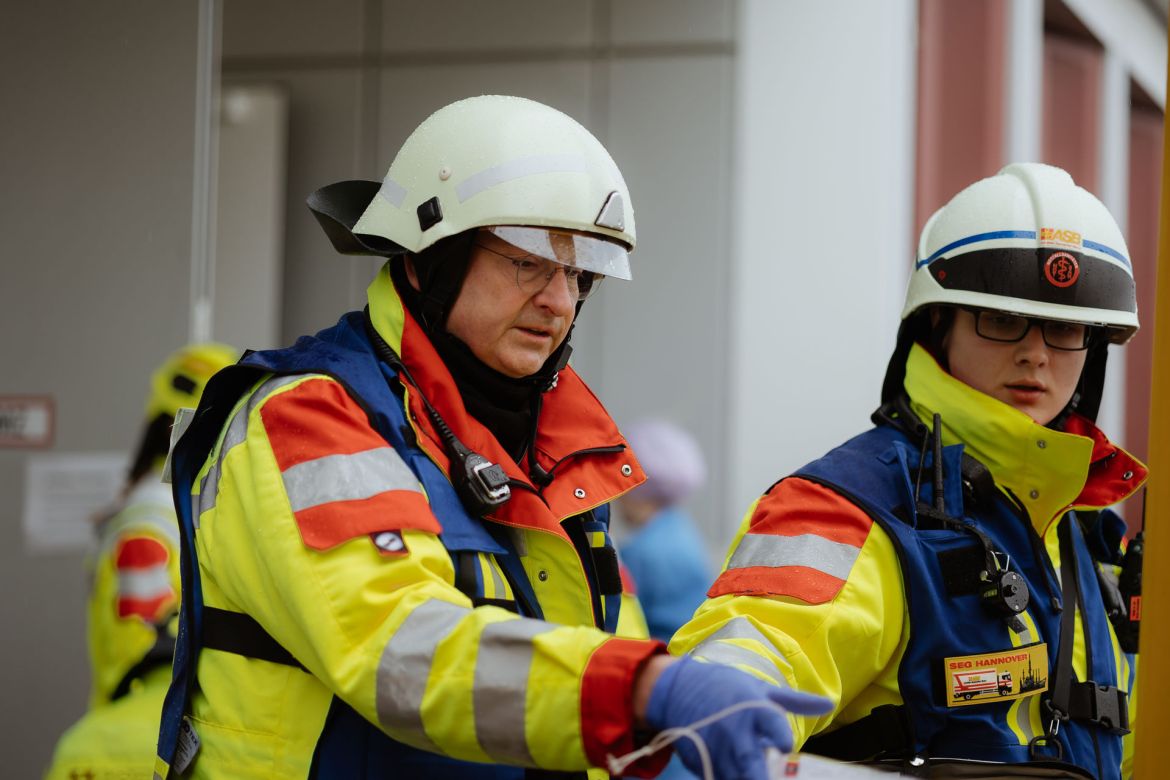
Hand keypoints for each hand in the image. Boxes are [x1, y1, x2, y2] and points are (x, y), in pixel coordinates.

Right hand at [644, 657, 832, 778]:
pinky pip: (717, 779)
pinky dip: (727, 778)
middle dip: (762, 778)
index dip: (783, 739)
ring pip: (736, 779)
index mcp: (754, 708)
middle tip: (770, 778)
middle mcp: (735, 731)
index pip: (774, 726)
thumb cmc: (726, 687)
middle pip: (753, 766)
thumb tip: (829, 704)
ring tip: (754, 775)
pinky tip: (735, 775)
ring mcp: (715, 748)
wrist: (677, 688)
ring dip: (745, 779)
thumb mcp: (760, 688)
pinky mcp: (699, 761)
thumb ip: (795, 702)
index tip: (785, 747)